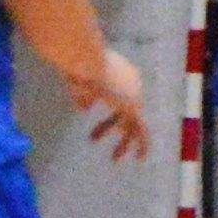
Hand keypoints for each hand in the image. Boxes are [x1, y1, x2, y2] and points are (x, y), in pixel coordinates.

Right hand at [62, 45, 149, 162]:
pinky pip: (141, 129)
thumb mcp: (77, 82)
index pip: (117, 94)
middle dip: (111, 126)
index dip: (103, 106)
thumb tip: (85, 110)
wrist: (84, 58)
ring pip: (132, 122)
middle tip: (94, 138)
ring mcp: (133, 94)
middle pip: (124, 109)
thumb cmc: (75, 66)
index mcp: (120, 73)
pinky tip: (140, 158)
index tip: (87, 113)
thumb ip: (82, 95)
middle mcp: (131, 82)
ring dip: (125, 141)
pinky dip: (142, 144)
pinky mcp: (131, 106)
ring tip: (116, 158)